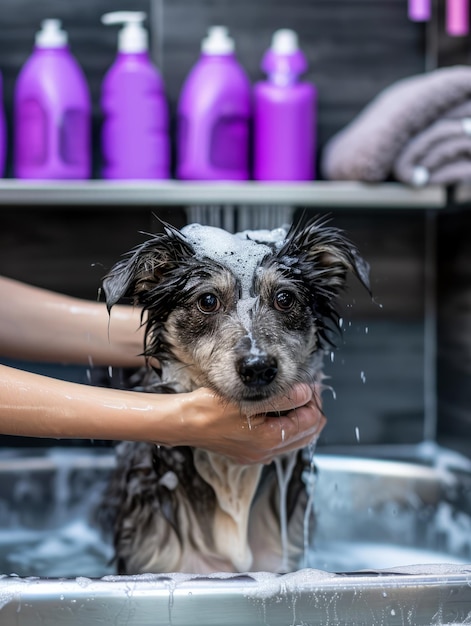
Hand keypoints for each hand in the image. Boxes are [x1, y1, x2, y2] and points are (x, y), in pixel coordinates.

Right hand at [177, 384, 325, 464]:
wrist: (182, 423)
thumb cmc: (208, 409)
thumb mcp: (247, 399)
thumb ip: (281, 398)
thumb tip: (306, 393)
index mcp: (268, 440)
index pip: (309, 421)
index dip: (314, 400)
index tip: (311, 383)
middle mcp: (265, 452)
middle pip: (306, 435)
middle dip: (311, 411)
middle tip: (309, 390)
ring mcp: (256, 455)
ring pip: (294, 441)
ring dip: (300, 420)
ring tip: (298, 398)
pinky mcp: (247, 453)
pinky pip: (278, 443)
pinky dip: (286, 428)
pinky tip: (280, 414)